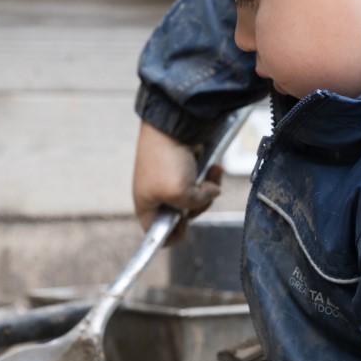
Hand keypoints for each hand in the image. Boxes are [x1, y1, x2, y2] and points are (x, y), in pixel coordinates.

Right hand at [131, 120, 222, 238]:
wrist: (171, 126)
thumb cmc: (165, 160)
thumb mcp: (180, 193)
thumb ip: (197, 204)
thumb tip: (212, 193)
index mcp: (146, 206)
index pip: (157, 234)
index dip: (173, 234)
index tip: (184, 222)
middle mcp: (157, 197)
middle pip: (183, 217)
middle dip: (198, 206)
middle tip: (200, 193)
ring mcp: (171, 182)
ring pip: (196, 200)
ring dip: (208, 189)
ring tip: (212, 175)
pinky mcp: (185, 170)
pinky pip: (201, 182)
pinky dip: (210, 177)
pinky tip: (214, 168)